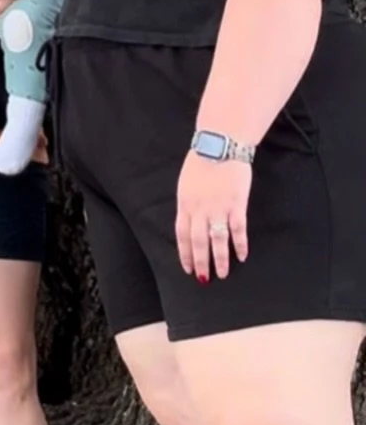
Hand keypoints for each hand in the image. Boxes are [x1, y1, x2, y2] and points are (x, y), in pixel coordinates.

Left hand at [176, 152, 250, 281]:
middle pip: (198, 242)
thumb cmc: (202, 161)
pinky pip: (237, 230)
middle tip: (204, 279)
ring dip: (220, 259)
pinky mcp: (236, 204)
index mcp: (185, 204)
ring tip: (223, 274)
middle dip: (201, 262)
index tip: (188, 268)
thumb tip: (189, 221)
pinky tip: (242, 255)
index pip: (182, 235)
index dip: (185, 253)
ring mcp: (218, 208)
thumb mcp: (186, 183)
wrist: (220, 144)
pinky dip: (239, 244)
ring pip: (217, 240)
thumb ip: (188, 204)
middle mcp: (199, 209)